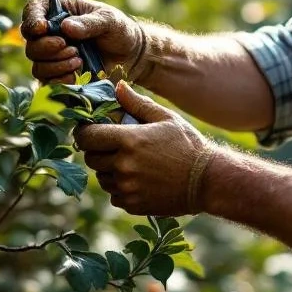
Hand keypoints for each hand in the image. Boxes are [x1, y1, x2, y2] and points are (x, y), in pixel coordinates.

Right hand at [21, 0, 143, 84]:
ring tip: (79, 61)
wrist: (132, 56)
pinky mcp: (59, 75)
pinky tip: (75, 75)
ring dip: (55, 64)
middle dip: (46, 47)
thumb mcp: (109, 20)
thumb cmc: (119, 30)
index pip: (33, 9)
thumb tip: (66, 26)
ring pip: (37, 64)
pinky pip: (47, 81)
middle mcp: (51, 33)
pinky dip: (59, 79)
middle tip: (71, 48)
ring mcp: (53, 56)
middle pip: (30, 42)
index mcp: (59, 11)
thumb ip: (89, 22)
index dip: (32, 19)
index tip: (43, 27)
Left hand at [74, 82, 216, 216]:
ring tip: (129, 163)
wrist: (207, 180)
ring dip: (109, 171)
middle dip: (97, 151)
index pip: (87, 136)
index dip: (84, 132)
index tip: (89, 131)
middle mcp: (124, 165)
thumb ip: (137, 103)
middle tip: (111, 147)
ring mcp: (127, 187)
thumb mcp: (165, 118)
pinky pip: (115, 195)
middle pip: (91, 158)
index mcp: (129, 140)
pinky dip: (121, 188)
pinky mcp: (133, 204)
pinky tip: (139, 180)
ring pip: (102, 178)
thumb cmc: (188, 144)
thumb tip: (117, 86)